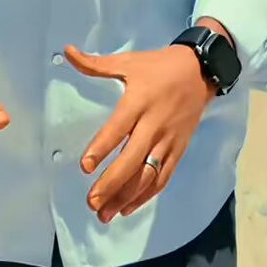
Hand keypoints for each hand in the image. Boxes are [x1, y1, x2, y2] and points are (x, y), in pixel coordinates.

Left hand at [63, 40, 216, 223]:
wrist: (200, 71)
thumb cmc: (159, 66)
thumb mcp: (128, 62)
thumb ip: (95, 64)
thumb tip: (66, 52)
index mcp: (140, 101)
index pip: (119, 128)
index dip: (102, 147)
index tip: (85, 166)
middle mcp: (155, 124)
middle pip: (133, 159)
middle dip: (112, 183)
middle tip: (91, 201)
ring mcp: (169, 140)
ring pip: (148, 175)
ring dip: (126, 197)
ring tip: (104, 214)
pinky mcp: (179, 150)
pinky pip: (162, 178)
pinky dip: (146, 196)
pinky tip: (127, 208)